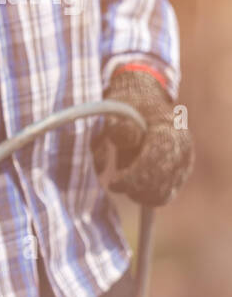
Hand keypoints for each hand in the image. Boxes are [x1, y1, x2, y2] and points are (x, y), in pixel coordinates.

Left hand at [92, 68, 192, 205]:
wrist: (144, 102)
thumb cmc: (126, 107)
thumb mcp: (116, 111)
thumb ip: (119, 126)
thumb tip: (129, 140)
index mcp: (168, 130)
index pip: (153, 163)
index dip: (132, 179)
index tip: (112, 183)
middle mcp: (182, 146)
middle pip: (160, 184)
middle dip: (134, 188)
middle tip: (116, 183)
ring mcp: (185, 160)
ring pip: (162, 195)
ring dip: (140, 193)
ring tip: (126, 179)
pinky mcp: (182, 171)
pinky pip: (165, 194)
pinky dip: (148, 194)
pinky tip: (136, 184)